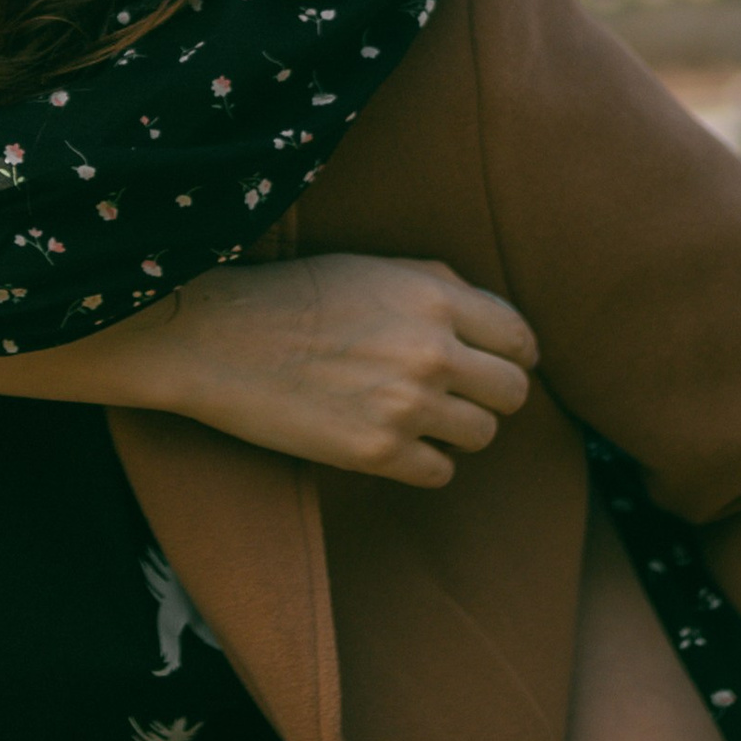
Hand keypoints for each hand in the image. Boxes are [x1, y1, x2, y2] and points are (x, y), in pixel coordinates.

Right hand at [121, 254, 537, 487]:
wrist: (222, 338)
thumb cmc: (296, 296)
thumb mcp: (376, 269)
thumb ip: (440, 290)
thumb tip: (493, 324)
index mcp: (435, 298)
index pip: (519, 338)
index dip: (515, 354)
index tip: (500, 364)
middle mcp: (433, 352)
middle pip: (513, 393)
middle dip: (493, 395)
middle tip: (461, 394)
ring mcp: (408, 406)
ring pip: (482, 434)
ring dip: (457, 429)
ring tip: (418, 415)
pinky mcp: (379, 454)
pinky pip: (441, 472)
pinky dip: (424, 461)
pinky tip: (393, 440)